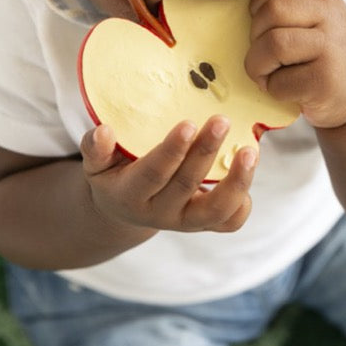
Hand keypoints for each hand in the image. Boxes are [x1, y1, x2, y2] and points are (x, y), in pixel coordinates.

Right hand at [80, 117, 256, 233]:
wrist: (125, 209)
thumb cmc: (113, 174)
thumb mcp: (95, 164)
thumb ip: (95, 149)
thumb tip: (103, 131)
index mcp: (130, 195)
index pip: (154, 174)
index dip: (172, 151)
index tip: (188, 123)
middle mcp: (160, 213)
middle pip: (186, 185)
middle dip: (206, 151)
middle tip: (221, 120)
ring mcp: (185, 222)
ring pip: (215, 211)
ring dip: (237, 181)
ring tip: (250, 151)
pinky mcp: (205, 225)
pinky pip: (229, 222)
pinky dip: (243, 204)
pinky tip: (247, 171)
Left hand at [245, 0, 345, 128]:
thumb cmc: (323, 59)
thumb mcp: (315, 24)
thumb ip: (288, 10)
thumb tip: (237, 7)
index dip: (258, 6)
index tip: (262, 28)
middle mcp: (332, 18)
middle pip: (273, 12)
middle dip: (255, 38)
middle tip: (262, 57)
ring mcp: (331, 49)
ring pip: (275, 44)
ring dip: (258, 65)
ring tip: (266, 75)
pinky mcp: (325, 82)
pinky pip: (280, 81)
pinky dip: (272, 89)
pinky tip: (284, 91)